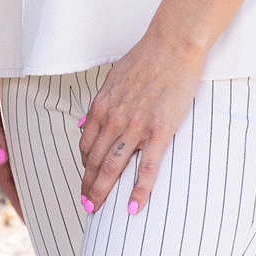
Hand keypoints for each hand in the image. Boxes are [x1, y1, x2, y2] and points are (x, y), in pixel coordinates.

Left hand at [78, 32, 203, 217]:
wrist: (171, 45)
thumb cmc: (145, 58)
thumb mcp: (112, 77)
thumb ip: (100, 103)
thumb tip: (84, 122)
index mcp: (101, 105)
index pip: (86, 144)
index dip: (84, 165)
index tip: (85, 178)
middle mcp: (113, 118)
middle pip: (94, 160)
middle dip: (88, 185)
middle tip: (86, 205)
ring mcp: (135, 126)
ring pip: (112, 167)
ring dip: (102, 191)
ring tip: (97, 210)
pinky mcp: (159, 131)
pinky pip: (147, 168)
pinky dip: (138, 191)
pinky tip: (133, 208)